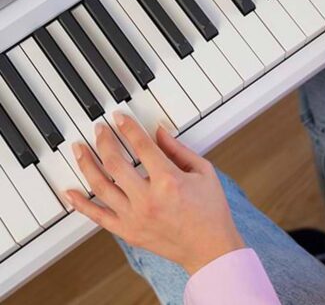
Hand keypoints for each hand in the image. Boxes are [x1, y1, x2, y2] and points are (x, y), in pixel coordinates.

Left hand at [66, 114, 243, 274]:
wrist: (209, 248)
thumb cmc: (210, 210)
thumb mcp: (203, 172)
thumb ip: (179, 150)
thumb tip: (159, 133)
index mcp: (169, 180)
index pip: (141, 146)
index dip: (128, 127)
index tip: (119, 117)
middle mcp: (148, 198)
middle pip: (115, 163)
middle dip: (104, 141)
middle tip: (99, 129)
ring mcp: (135, 217)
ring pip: (101, 186)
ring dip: (87, 164)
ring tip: (79, 150)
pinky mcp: (128, 232)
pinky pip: (98, 216)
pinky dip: (82, 204)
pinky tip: (71, 192)